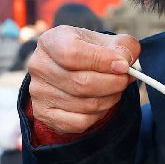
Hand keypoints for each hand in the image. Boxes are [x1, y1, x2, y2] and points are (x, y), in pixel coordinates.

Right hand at [26, 26, 140, 135]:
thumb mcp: (108, 42)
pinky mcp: (44, 114)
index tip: (123, 66)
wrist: (73, 72)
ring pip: (84, 105)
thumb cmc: (91, 54)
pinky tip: (101, 104)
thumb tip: (124, 61)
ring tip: (115, 91)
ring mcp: (38, 92)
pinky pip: (79, 122)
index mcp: (51, 41)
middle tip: (125, 81)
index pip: (72, 53)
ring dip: (109, 100)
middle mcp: (39, 65)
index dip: (102, 61)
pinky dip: (97, 116)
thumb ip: (123, 46)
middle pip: (80, 82)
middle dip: (112, 84)